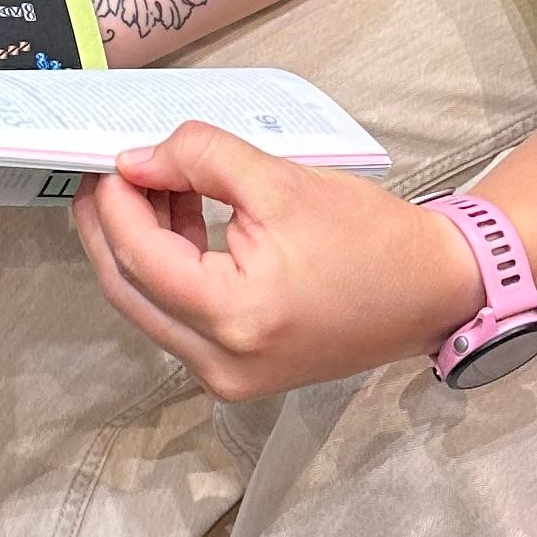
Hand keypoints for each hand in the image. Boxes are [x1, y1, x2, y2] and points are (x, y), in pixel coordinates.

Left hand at [73, 123, 486, 401]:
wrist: (433, 291)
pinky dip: (170, 269)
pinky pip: (180, 319)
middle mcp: (222, 363)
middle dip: (109, 228)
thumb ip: (201, 160)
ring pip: (150, 306)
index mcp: (236, 317)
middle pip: (129, 290)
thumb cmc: (370, 238)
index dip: (116, 204)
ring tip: (149, 184)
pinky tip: (178, 219)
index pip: (141, 257)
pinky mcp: (237, 374)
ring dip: (138, 245)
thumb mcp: (281, 180)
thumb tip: (136, 162)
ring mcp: (228, 378)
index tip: (109, 159)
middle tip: (102, 175)